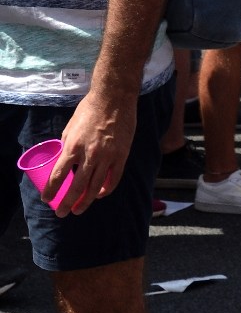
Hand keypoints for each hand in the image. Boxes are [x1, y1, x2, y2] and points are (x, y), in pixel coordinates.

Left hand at [49, 83, 136, 213]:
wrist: (114, 99)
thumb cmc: (89, 110)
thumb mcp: (70, 128)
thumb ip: (67, 146)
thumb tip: (65, 160)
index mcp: (73, 146)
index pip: (59, 175)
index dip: (52, 190)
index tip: (47, 199)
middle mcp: (89, 154)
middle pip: (77, 187)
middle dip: (67, 203)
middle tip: (62, 213)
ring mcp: (107, 156)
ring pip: (95, 187)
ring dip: (86, 201)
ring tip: (79, 209)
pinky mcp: (121, 155)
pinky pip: (113, 178)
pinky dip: (106, 190)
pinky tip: (100, 195)